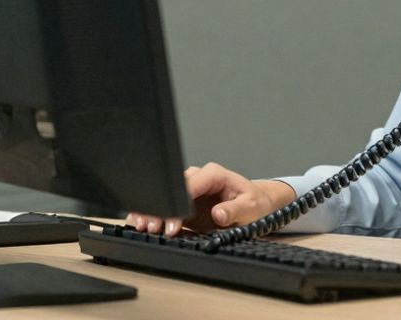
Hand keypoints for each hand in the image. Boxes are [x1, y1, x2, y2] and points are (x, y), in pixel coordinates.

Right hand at [124, 162, 296, 237]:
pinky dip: (156, 217)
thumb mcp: (251, 206)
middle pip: (173, 190)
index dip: (178, 204)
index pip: (190, 185)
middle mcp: (199, 179)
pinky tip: (144, 224)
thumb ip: (235, 210)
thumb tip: (219, 214)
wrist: (257, 206)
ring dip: (154, 212)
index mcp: (213, 174)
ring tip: (143, 227)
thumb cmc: (255, 202)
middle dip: (160, 208)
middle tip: (150, 226)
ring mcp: (190, 192)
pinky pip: (167, 209)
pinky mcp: (185, 206)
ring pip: (166, 198)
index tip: (171, 222)